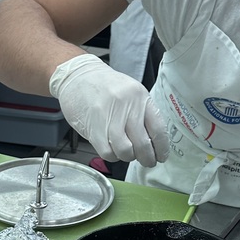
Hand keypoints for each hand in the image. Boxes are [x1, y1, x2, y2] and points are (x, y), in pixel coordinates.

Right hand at [49, 54, 168, 166]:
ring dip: (129, 157)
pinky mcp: (93, 128)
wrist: (77, 77)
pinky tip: (113, 150)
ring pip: (125, 150)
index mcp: (140, 96)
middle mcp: (126, 106)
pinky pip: (108, 152)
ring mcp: (109, 117)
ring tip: (128, 154)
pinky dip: (113, 156)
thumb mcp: (130, 92)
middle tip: (147, 161)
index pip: (158, 128)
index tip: (161, 156)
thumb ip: (143, 113)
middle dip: (147, 158)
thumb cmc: (105, 86)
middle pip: (142, 143)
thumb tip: (154, 142)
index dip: (161, 148)